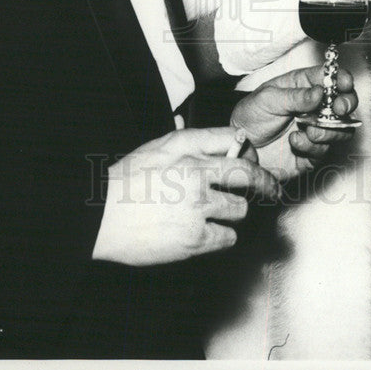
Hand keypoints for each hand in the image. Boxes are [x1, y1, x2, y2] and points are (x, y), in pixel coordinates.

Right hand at [92, 126, 278, 265]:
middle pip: (249, 175)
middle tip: (271, 190)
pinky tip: (208, 232)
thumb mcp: (157, 148)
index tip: (255, 161)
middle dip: (263, 183)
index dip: (248, 151)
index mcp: (187, 149)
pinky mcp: (195, 238)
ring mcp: (197, 207)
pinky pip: (228, 237)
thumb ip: (190, 140)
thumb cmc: (126, 180)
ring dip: (233, 213)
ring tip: (218, 214)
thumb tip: (214, 131)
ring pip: (240, 209)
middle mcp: (197, 174)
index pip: (234, 142)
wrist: (100, 217)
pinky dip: (222, 236)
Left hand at [231, 65, 358, 178]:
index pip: (330, 78)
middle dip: (346, 105)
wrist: (237, 147)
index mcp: (304, 86)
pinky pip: (324, 150)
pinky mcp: (312, 152)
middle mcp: (314, 107)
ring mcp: (315, 129)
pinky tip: (294, 141)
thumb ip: (295, 96)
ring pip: (340, 129)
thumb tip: (320, 92)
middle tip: (339, 109)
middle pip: (344, 103)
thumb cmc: (250, 115)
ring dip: (329, 130)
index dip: (342, 79)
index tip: (345, 84)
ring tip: (309, 130)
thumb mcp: (267, 99)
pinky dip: (312, 147)